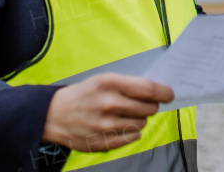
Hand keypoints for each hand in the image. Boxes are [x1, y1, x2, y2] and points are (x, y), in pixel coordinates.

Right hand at [41, 73, 174, 151]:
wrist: (54, 115)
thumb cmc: (84, 94)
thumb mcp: (103, 80)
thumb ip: (128, 85)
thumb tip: (157, 91)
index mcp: (109, 83)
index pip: (147, 89)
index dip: (163, 92)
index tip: (170, 94)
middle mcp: (108, 104)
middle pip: (148, 108)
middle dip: (151, 105)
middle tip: (144, 104)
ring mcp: (106, 126)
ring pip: (142, 123)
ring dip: (139, 119)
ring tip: (125, 114)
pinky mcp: (104, 143)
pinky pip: (133, 137)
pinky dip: (132, 132)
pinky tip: (120, 125)